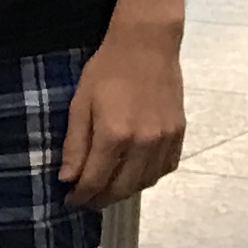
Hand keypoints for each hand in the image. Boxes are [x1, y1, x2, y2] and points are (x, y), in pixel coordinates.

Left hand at [60, 23, 184, 206]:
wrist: (147, 46)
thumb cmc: (106, 71)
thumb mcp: (79, 104)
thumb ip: (75, 145)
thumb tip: (68, 179)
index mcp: (114, 135)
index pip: (96, 181)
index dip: (81, 196)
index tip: (70, 201)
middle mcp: (144, 143)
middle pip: (122, 188)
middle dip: (101, 199)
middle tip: (86, 201)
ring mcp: (165, 139)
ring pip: (145, 182)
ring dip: (124, 191)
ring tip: (107, 189)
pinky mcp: (179, 133)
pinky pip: (165, 168)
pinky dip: (147, 177)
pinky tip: (133, 174)